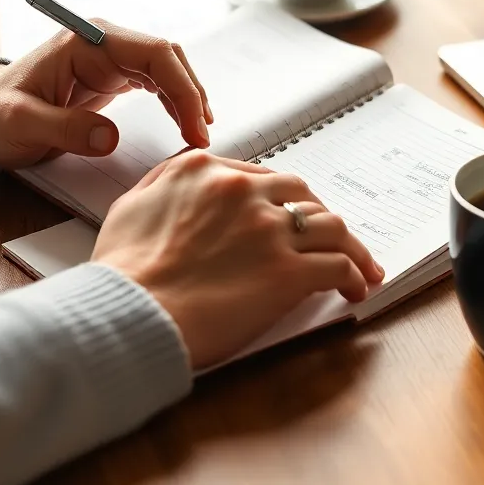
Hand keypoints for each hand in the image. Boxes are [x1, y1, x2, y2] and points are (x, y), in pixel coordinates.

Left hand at [0, 22, 212, 167]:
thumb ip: (63, 129)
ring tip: (199, 134)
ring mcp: (111, 57)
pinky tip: (184, 123)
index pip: (154, 52)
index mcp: (88, 40)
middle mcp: (105, 41)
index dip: (181, 88)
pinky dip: (175, 102)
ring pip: (168, 68)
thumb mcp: (19, 124)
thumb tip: (109, 138)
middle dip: (192, 94)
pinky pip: (157, 82)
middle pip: (169, 57)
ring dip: (188, 98)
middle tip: (202, 137)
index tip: (193, 125)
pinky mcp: (113, 76)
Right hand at [92, 152, 384, 369]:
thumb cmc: (123, 272)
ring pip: (330, 225)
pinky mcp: (288, 272)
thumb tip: (183, 181)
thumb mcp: (132, 205)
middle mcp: (243, 192)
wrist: (129, 313)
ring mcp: (269, 230)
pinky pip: (337, 265)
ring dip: (350, 245)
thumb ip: (164, 184)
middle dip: (317, 215)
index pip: (261, 176)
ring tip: (360, 265)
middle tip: (326, 236)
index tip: (289, 215)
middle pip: (301, 194)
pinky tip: (355, 288)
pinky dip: (353, 275)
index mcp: (205, 171)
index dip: (281, 199)